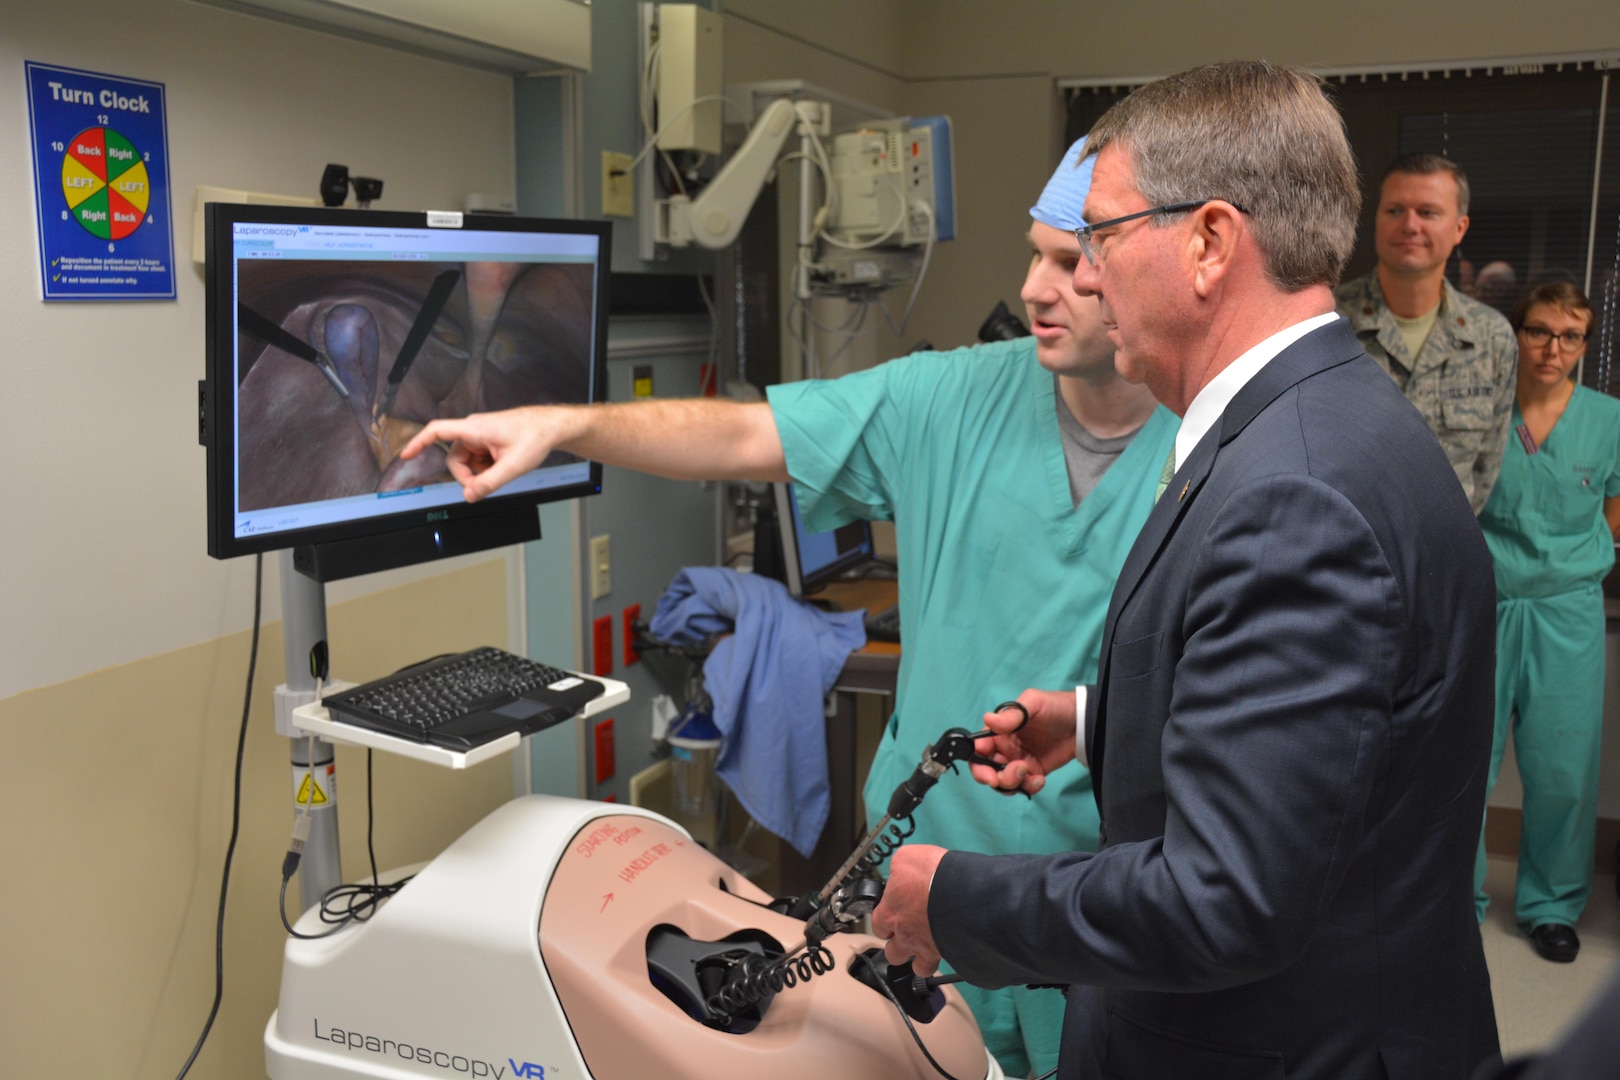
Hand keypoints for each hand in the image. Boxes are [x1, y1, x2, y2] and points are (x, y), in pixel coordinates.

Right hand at [399, 406, 577, 501]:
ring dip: (478, 472)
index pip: (437, 431)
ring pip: (467, 461)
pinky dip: (486, 467)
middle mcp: (474, 429)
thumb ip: (489, 483)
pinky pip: (477, 459)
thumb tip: (469, 496)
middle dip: (466, 476)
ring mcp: (480, 435)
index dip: (418, 443)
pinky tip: (502, 466)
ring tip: (501, 471)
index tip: (405, 455)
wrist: (551, 427)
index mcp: (475, 429)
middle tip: (484, 486)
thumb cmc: (534, 437)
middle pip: (454, 459)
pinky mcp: (487, 441)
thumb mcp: (512, 466)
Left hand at [871, 844, 946, 973]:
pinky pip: (942, 965)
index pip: (877, 924)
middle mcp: (904, 935)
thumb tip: (900, 870)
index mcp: (890, 913)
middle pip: (893, 953)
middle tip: (908, 934)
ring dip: (920, 959)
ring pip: (917, 967)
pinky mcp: (947, 954)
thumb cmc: (932, 875)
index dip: (885, 920)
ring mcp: (926, 948)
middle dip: (899, 946)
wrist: (963, 891)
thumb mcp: (906, 858)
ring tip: (926, 948)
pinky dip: (943, 960)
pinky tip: (947, 951)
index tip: (892, 915)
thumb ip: (899, 868)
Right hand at [968, 688, 1077, 795]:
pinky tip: (1040, 779)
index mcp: (998, 731)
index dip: (977, 762)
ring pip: (1003, 781)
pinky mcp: (1033, 771)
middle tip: (1001, 780)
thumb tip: (988, 719)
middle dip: (991, 778)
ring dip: (1011, 783)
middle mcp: (1004, 747)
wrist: (1082, 722)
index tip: (989, 772)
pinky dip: (1028, 788)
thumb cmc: (1055, 707)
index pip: (977, 749)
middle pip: (985, 769)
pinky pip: (1023, 786)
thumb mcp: (1033, 704)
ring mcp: (1018, 761)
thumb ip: (1011, 715)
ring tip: (1030, 774)